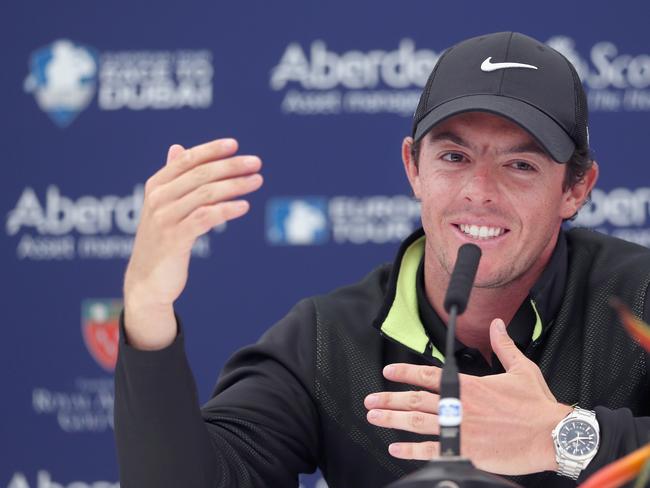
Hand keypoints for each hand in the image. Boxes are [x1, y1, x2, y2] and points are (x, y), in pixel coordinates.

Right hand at [123, 139, 262, 348]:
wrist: (146, 282)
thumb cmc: (161, 241)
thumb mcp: (163, 206)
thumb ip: (173, 178)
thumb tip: (178, 147)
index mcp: (156, 186)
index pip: (187, 160)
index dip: (211, 150)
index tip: (235, 145)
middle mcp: (158, 198)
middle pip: (201, 174)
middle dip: (231, 166)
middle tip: (256, 163)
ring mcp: (165, 218)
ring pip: (206, 194)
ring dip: (235, 185)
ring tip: (257, 181)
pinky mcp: (175, 238)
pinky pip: (206, 218)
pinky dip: (227, 210)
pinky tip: (244, 206)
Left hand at [364, 318, 572, 474]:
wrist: (553, 436)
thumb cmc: (537, 404)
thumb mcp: (521, 369)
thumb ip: (503, 346)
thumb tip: (496, 324)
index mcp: (469, 386)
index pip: (429, 375)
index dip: (405, 373)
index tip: (387, 372)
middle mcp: (460, 406)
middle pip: (416, 400)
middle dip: (390, 399)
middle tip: (370, 400)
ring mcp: (461, 430)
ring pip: (418, 422)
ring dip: (393, 419)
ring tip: (374, 417)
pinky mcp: (467, 452)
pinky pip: (433, 450)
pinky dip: (412, 450)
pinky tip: (395, 448)